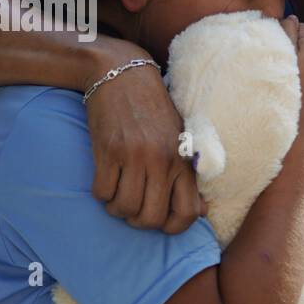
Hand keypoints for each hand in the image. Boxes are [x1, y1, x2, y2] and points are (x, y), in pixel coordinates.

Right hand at [83, 41, 205, 233]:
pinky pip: (101, 192)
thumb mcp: (179, 140)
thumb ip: (189, 175)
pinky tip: (105, 182)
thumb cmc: (153, 112)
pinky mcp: (108, 150)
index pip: (189, 212)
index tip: (162, 224)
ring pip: (125, 208)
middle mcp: (162, 161)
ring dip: (117, 209)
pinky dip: (101, 194)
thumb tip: (202, 212)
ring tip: (118, 197)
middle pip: (152, 218)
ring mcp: (134, 156)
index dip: (174, 228)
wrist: (122, 75)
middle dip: (139, 222)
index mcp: (183, 160)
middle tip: (134, 210)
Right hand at [279, 16, 303, 133]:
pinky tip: (303, 80)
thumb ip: (286, 32)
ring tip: (293, 75)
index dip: (285, 37)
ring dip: (303, 57)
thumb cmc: (290, 90)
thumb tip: (291, 17)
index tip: (279, 53)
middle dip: (296, 46)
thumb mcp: (283, 57)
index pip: (297, 26)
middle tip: (284, 65)